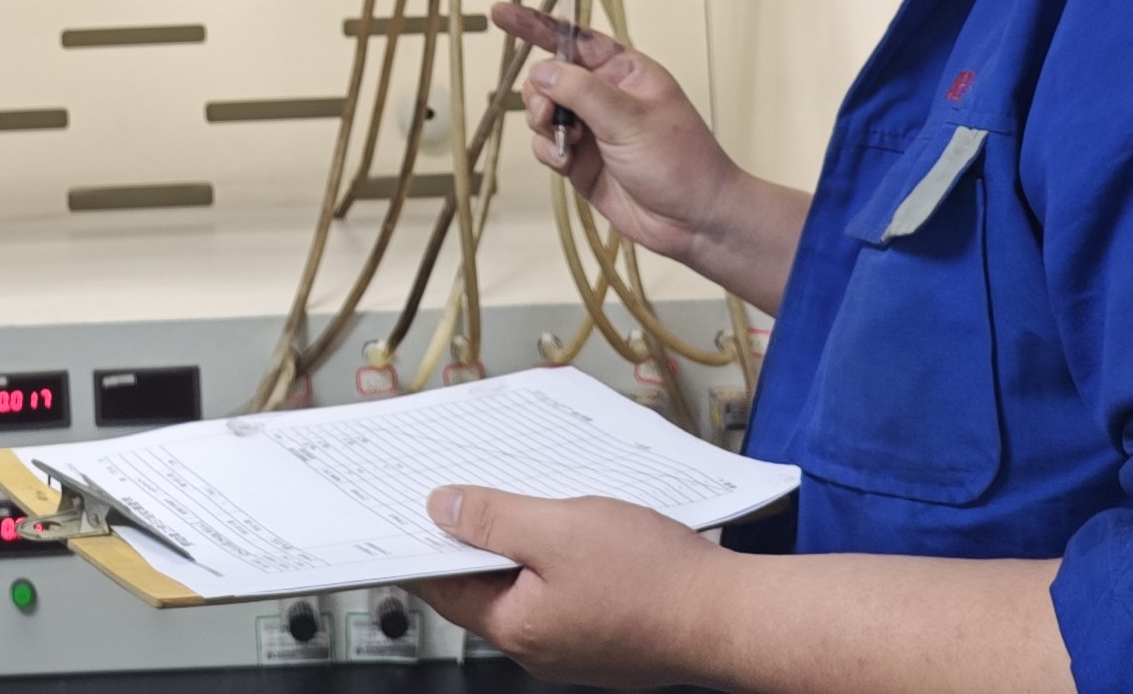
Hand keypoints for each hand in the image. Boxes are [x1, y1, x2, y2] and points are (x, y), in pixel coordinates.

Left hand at [419, 488, 1076, 693]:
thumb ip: (493, 518)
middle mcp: (540, 645)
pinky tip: (581, 523)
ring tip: (527, 493)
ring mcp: (578, 644)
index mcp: (515, 626)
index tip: (395, 512)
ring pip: (529, 584)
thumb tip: (441, 509)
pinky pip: (568, 589)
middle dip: (472, 534)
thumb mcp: (559, 528)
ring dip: (522, 541)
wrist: (736, 615)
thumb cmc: (659, 579)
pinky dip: (562, 555)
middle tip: (460, 486)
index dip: (416, 541)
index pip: (440, 584)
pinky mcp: (613, 632)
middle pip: (483, 584)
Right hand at [490, 2, 805, 301]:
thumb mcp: (631, 119)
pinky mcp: (580, 161)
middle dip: (540, 92)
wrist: (693, 221)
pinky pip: (546, 145)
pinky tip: (565, 163)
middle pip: (550, 77)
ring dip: (543, 123)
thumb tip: (541, 70)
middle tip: (548, 113)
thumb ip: (582, 92)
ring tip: (565, 144)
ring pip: (542, 111)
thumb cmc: (680, 162)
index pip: (574, 38)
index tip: (500, 12)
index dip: (536, 24)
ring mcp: (591, 129)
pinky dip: (547, 152)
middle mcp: (605, 96)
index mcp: (625, 71)